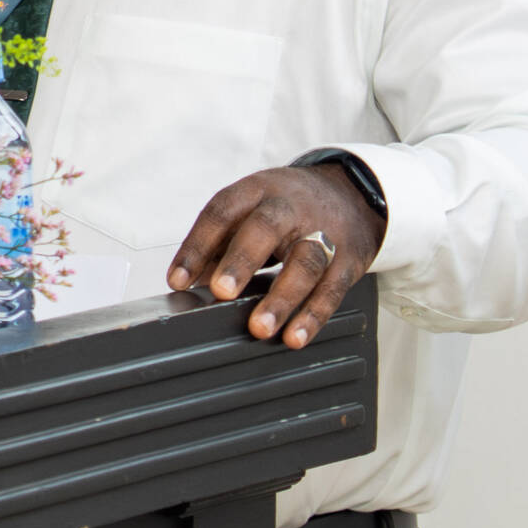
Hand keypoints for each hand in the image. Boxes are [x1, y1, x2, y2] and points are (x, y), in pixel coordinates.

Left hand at [167, 163, 384, 347]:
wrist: (350, 193)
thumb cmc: (288, 206)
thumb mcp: (252, 210)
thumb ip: (220, 242)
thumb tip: (191, 281)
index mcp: (257, 190)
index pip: (221, 212)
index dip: (197, 246)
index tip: (177, 280)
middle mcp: (290, 207)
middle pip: (265, 228)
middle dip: (240, 261)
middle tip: (221, 292)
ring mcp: (324, 232)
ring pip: (305, 262)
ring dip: (281, 298)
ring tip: (259, 328)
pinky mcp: (349, 259)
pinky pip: (332, 289)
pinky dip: (313, 315)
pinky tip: (295, 336)